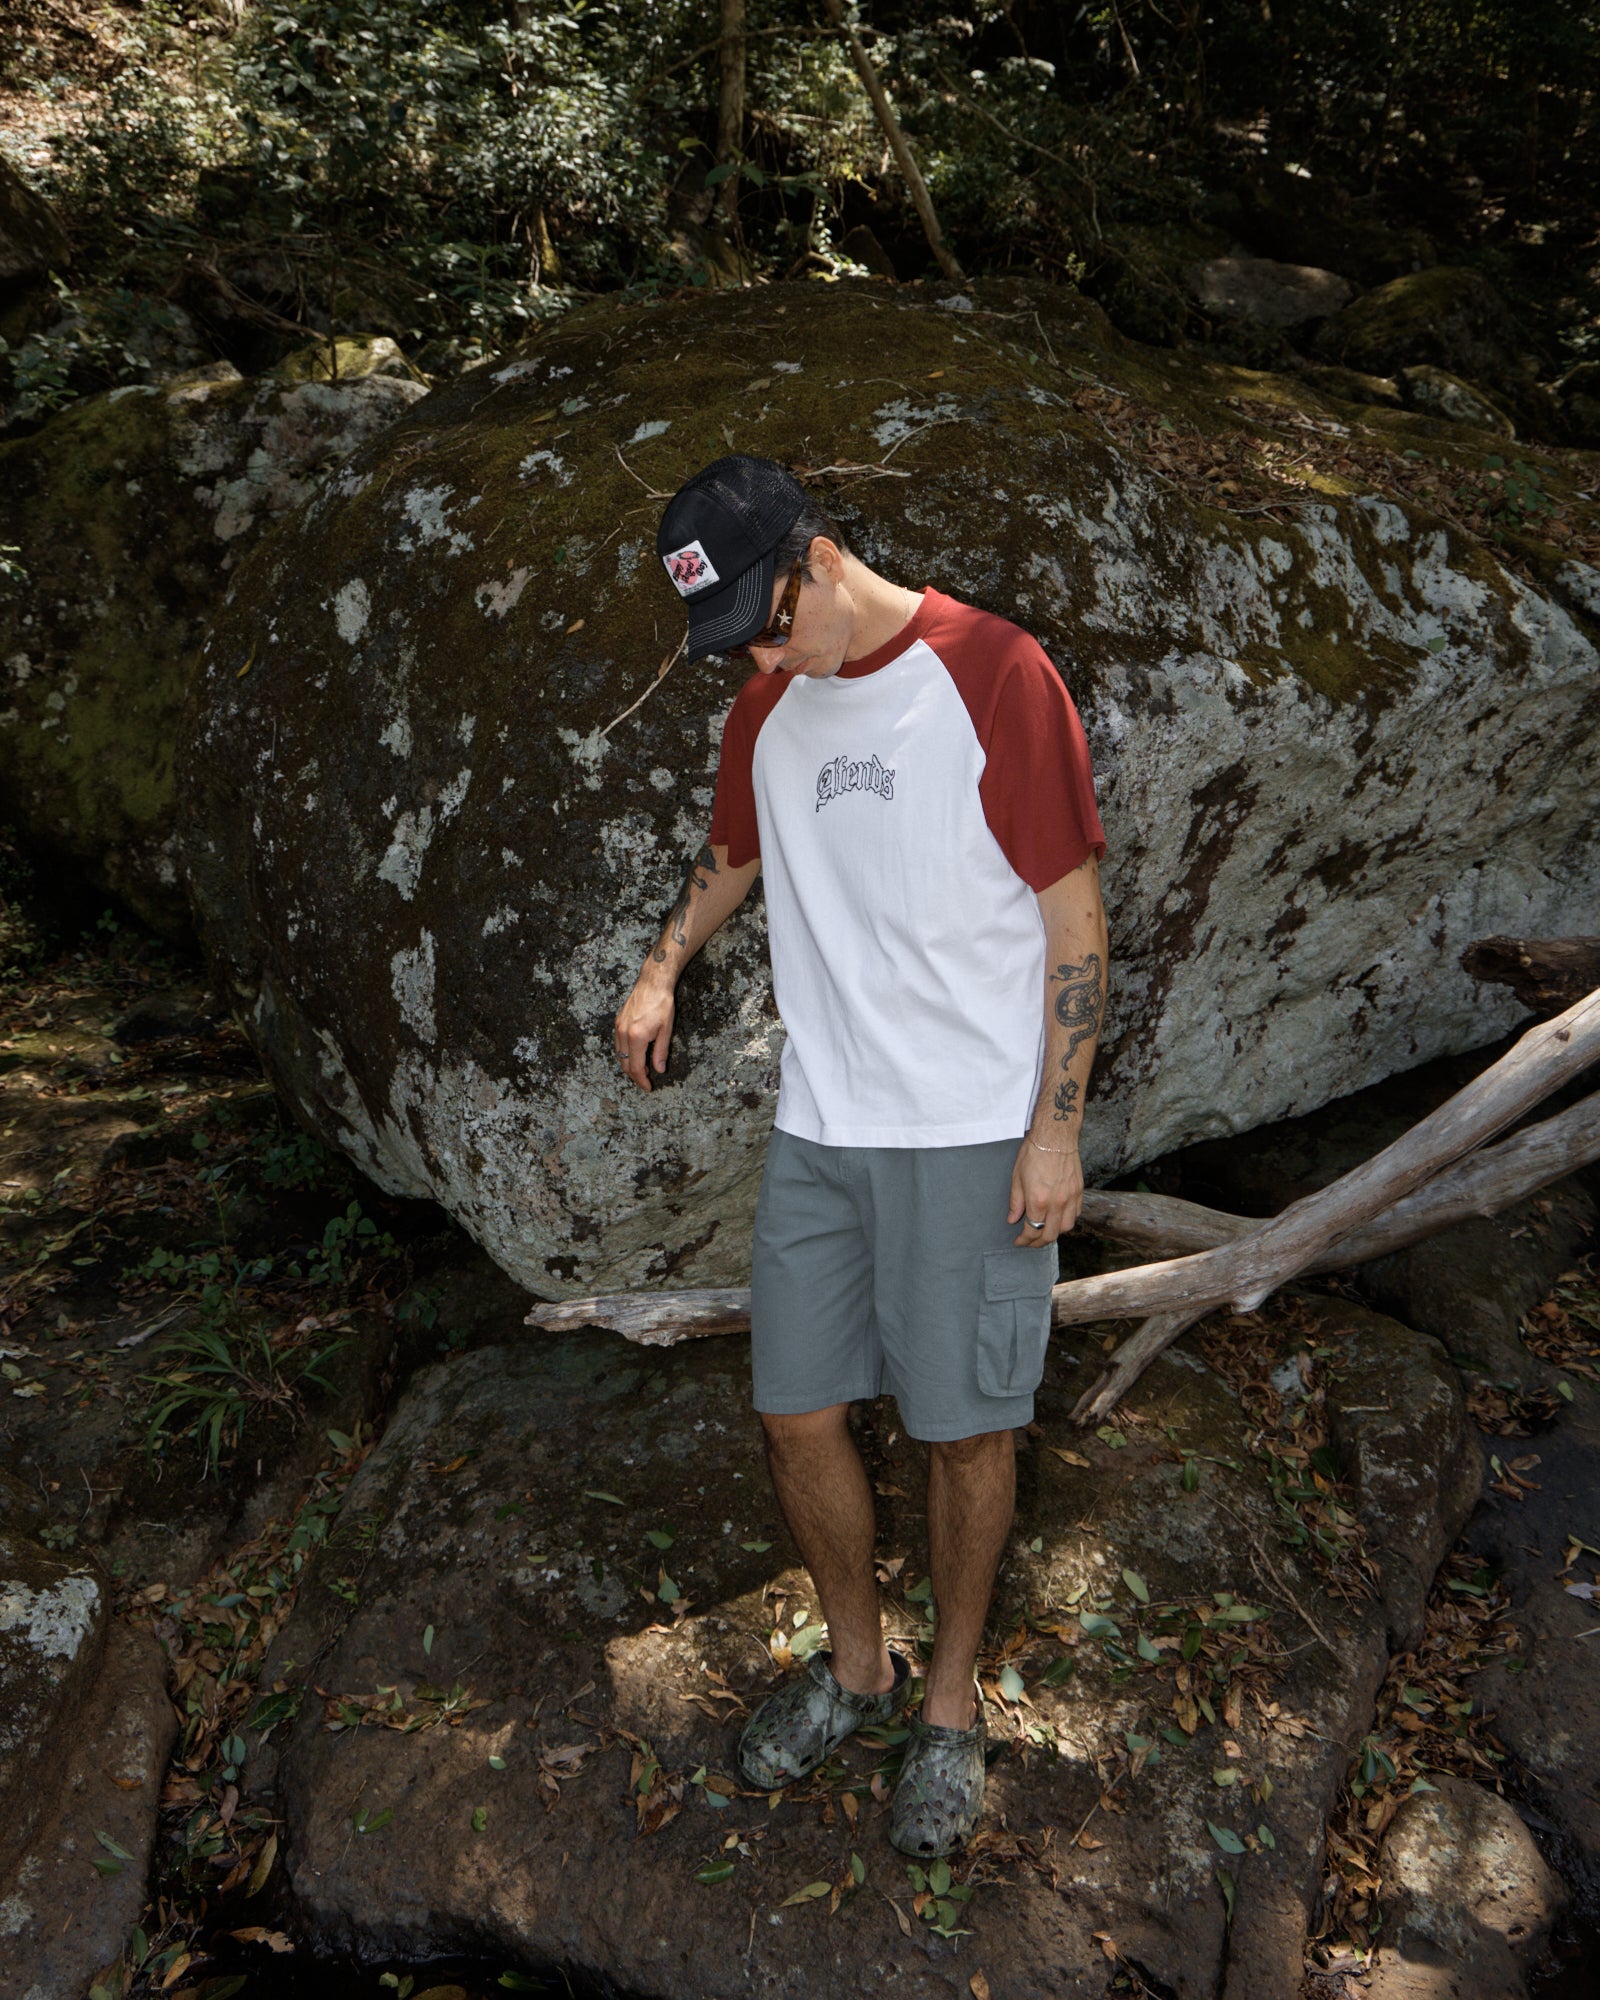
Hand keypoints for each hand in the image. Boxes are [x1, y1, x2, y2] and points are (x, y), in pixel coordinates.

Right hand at [614, 972, 674, 1090]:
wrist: (652, 983)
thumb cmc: (662, 1004)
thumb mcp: (666, 1030)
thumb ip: (661, 1052)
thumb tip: (659, 1069)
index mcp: (637, 1037)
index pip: (636, 1067)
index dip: (641, 1080)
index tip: (648, 1087)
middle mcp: (623, 1033)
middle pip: (625, 1064)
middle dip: (635, 1075)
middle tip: (646, 1080)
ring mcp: (618, 1027)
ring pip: (619, 1055)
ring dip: (629, 1065)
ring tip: (643, 1068)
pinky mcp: (617, 1022)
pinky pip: (618, 1044)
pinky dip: (625, 1054)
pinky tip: (635, 1054)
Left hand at [1008, 1135, 1083, 1244]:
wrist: (1055, 1136)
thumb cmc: (1033, 1153)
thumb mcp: (1017, 1177)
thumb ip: (1016, 1202)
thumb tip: (1013, 1219)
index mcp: (1038, 1200)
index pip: (1032, 1230)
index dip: (1024, 1240)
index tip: (1019, 1242)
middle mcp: (1057, 1203)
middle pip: (1050, 1234)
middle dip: (1037, 1242)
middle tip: (1029, 1241)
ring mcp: (1070, 1198)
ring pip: (1065, 1228)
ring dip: (1054, 1233)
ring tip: (1044, 1231)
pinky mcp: (1079, 1191)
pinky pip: (1076, 1214)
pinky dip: (1067, 1220)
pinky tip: (1058, 1217)